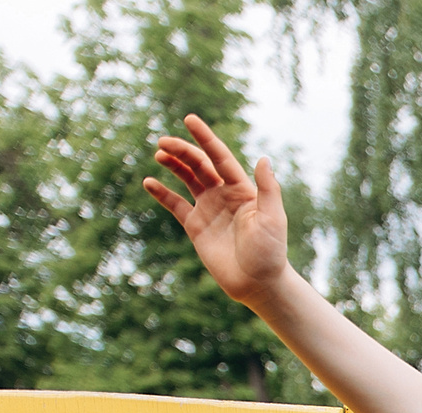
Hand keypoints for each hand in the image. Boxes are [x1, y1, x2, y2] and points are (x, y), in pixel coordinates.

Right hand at [143, 115, 293, 307]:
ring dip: (173, 165)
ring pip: (187, 179)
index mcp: (242, 190)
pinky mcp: (196, 226)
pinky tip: (149, 182)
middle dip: (182, 151)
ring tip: (159, 154)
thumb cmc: (270, 252)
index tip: (189, 119)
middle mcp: (224, 195)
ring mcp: (209, 209)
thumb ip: (267, 189)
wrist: (258, 284)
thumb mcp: (272, 219)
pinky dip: (162, 193)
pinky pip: (175, 204)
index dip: (205, 138)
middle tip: (163, 142)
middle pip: (200, 165)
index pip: (220, 157)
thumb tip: (262, 158)